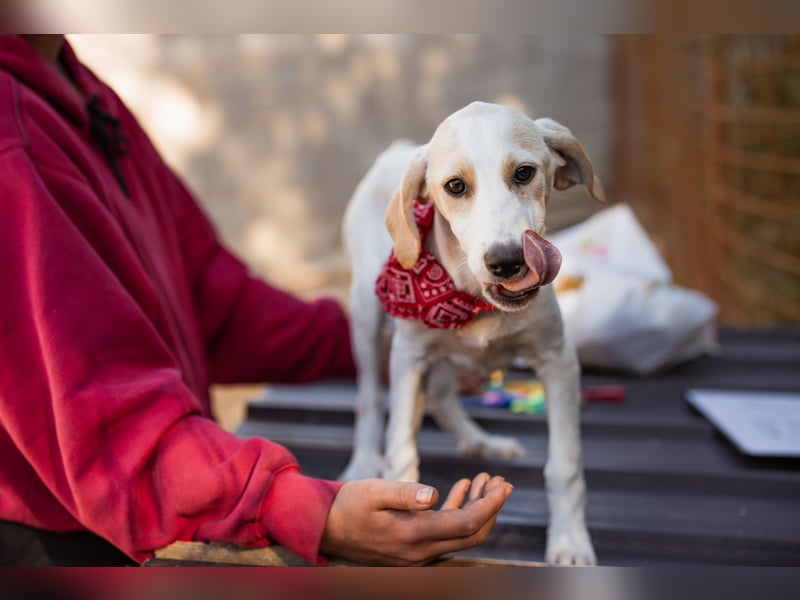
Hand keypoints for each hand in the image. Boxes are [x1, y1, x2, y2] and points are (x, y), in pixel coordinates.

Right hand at [320, 472, 512, 564]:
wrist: (323, 528)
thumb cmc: (348, 505)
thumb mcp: (373, 491)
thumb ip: (405, 494)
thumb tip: (435, 496)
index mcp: (413, 535)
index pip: (466, 525)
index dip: (490, 505)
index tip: (504, 486)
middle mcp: (420, 552)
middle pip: (471, 535)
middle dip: (490, 507)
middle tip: (500, 481)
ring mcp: (417, 554)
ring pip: (460, 536)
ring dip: (476, 508)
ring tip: (483, 480)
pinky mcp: (412, 550)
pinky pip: (445, 535)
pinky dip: (457, 512)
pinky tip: (460, 490)